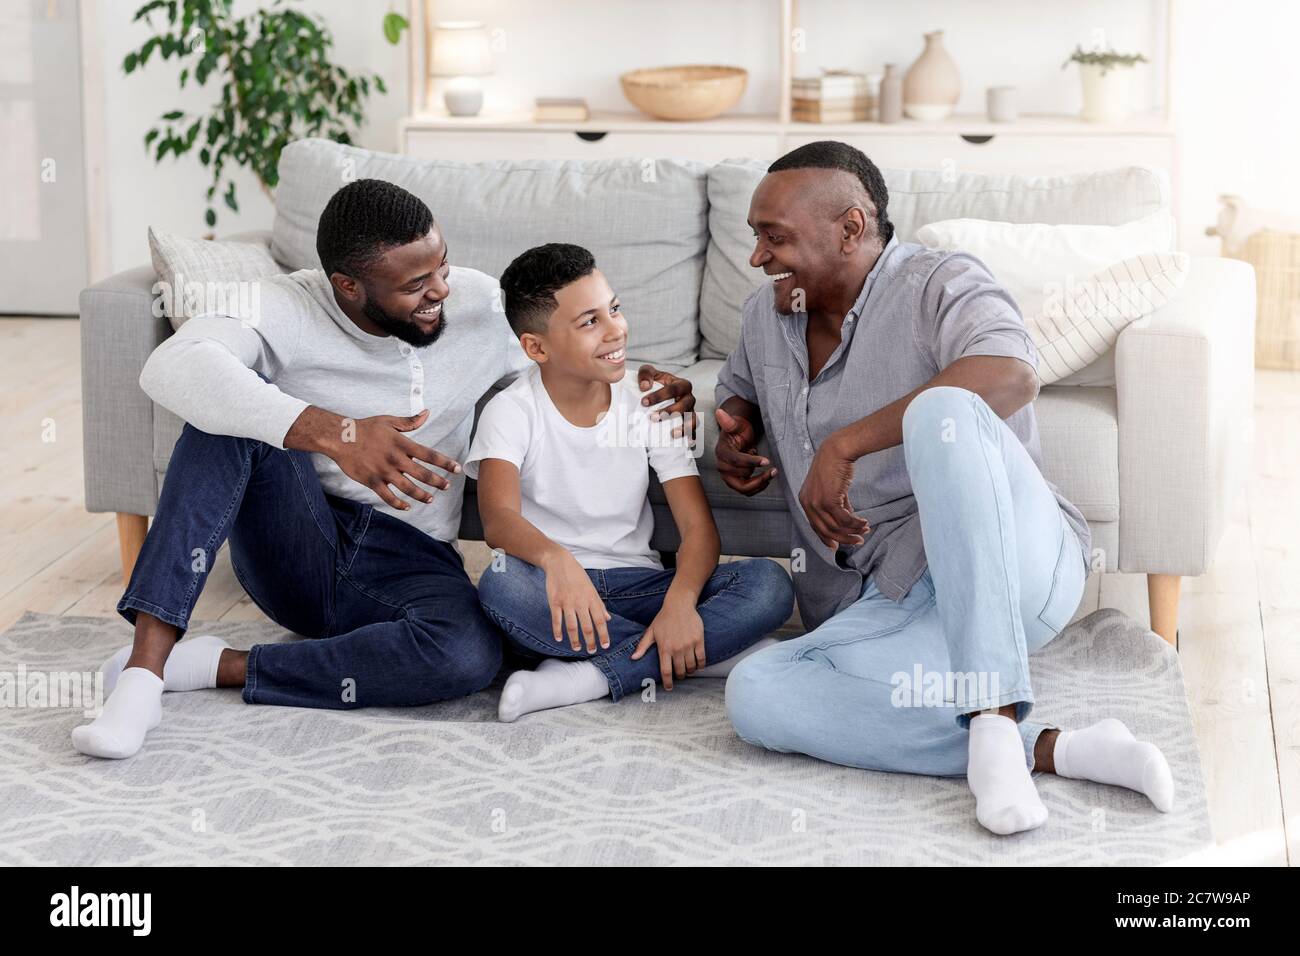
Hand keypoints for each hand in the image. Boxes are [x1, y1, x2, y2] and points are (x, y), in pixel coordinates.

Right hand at [292, 408, 459, 510]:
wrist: (340, 437)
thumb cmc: (366, 427)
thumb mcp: (388, 421)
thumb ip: (409, 421)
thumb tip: (427, 413)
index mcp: (401, 443)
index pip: (429, 454)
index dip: (444, 463)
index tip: (457, 469)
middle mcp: (395, 458)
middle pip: (421, 474)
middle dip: (437, 481)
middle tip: (446, 486)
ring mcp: (383, 471)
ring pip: (407, 488)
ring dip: (421, 495)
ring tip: (430, 499)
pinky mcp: (372, 481)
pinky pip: (387, 496)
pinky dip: (398, 504)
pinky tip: (407, 507)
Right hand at [541, 551, 610, 652]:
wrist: (560, 563)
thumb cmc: (578, 576)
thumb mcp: (592, 589)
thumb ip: (600, 605)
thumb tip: (608, 619)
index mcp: (592, 599)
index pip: (600, 620)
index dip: (603, 634)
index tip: (605, 645)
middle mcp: (581, 602)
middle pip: (587, 626)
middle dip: (590, 641)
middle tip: (592, 651)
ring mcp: (567, 603)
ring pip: (572, 626)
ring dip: (575, 640)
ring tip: (577, 648)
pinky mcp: (554, 602)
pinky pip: (556, 620)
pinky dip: (557, 631)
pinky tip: (559, 639)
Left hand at [630, 595, 704, 689]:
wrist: (679, 605)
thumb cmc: (663, 618)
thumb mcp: (651, 632)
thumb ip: (642, 646)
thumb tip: (633, 658)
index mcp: (664, 648)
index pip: (666, 672)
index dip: (668, 683)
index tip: (669, 688)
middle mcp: (677, 649)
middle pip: (680, 671)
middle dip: (680, 676)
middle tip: (679, 675)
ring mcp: (689, 645)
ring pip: (691, 667)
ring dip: (690, 671)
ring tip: (688, 669)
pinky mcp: (699, 641)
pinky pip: (702, 659)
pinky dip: (700, 665)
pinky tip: (698, 666)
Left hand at [637, 364, 697, 442]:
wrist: (658, 393)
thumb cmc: (654, 382)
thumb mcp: (648, 372)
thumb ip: (645, 374)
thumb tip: (645, 386)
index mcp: (682, 384)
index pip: (674, 389)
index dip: (659, 395)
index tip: (644, 402)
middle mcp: (689, 398)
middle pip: (685, 405)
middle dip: (669, 412)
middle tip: (652, 418)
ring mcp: (691, 411)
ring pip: (693, 419)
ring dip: (684, 427)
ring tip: (673, 434)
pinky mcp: (690, 423)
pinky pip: (694, 431)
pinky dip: (693, 437)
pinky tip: (688, 444)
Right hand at [714, 407, 776, 495]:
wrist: (737, 438)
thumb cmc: (738, 430)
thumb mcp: (736, 424)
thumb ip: (729, 421)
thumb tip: (719, 412)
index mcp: (722, 452)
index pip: (736, 460)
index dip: (752, 462)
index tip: (767, 461)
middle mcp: (722, 466)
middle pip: (740, 477)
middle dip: (757, 475)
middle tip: (774, 469)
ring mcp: (727, 476)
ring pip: (743, 488)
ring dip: (759, 483)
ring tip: (772, 474)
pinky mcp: (734, 481)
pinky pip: (746, 490)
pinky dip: (758, 487)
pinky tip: (767, 478)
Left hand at [798, 431, 869, 548]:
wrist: (837, 450)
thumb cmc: (836, 466)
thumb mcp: (833, 488)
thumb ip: (838, 504)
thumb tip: (849, 520)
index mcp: (805, 500)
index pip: (815, 526)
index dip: (826, 538)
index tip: (837, 546)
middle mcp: (808, 503)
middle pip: (825, 530)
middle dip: (843, 539)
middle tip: (857, 541)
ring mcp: (816, 502)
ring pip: (836, 527)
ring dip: (852, 531)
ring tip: (864, 530)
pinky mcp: (828, 500)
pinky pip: (844, 519)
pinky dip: (855, 523)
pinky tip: (864, 522)